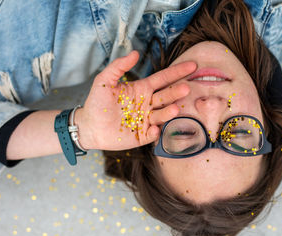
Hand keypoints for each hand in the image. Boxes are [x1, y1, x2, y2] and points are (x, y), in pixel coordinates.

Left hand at [76, 50, 196, 150]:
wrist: (89, 127)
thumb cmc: (96, 103)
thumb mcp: (104, 81)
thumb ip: (118, 66)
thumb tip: (135, 52)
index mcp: (142, 90)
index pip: (163, 79)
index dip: (177, 72)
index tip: (192, 66)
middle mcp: (148, 104)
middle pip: (166, 97)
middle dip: (177, 92)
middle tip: (186, 88)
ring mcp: (147, 120)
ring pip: (162, 115)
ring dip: (169, 112)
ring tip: (174, 109)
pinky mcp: (143, 136)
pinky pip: (153, 134)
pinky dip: (156, 132)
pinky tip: (154, 129)